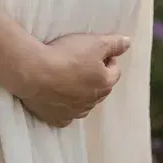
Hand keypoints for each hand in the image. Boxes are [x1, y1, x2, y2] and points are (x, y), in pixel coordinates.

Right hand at [16, 32, 130, 126]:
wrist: (34, 72)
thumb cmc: (66, 56)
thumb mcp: (94, 43)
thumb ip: (114, 44)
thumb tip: (128, 43)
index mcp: (104, 84)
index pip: (114, 71)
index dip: (107, 59)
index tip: (95, 50)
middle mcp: (93, 102)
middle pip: (99, 88)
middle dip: (95, 76)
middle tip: (79, 61)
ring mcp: (75, 113)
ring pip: (83, 102)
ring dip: (80, 92)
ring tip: (66, 76)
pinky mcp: (57, 119)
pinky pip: (66, 113)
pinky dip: (64, 105)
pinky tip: (56, 95)